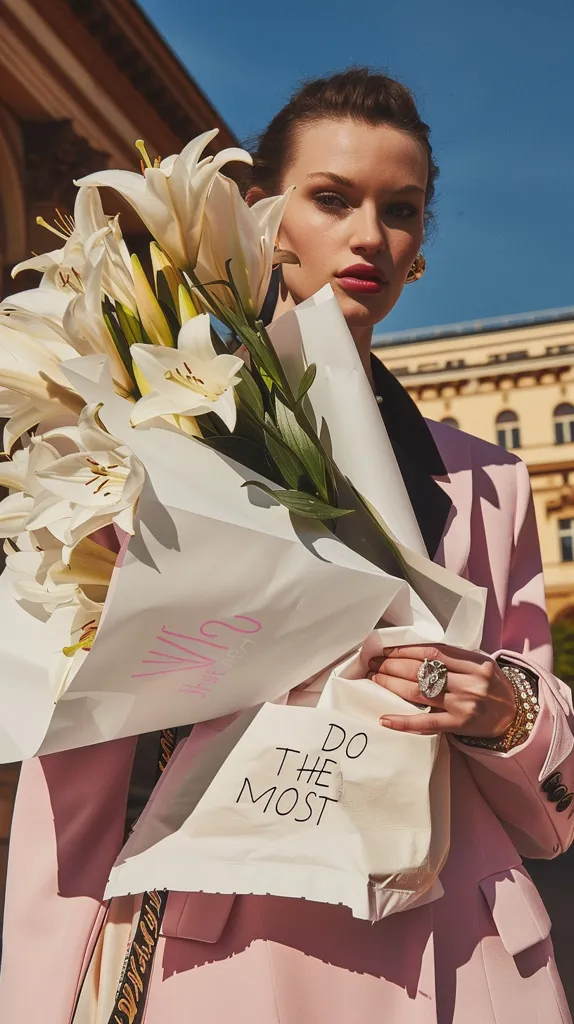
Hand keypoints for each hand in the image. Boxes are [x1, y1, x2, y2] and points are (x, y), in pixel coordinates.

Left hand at [369, 644, 515, 737]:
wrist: (515, 715)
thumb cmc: (491, 685)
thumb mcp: (480, 663)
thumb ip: (453, 656)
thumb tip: (414, 649)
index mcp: (475, 662)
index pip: (432, 652)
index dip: (405, 649)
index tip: (385, 649)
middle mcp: (470, 682)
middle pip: (422, 671)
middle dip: (392, 665)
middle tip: (373, 663)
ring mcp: (464, 705)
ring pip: (420, 692)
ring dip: (392, 685)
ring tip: (375, 679)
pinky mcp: (459, 726)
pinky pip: (426, 723)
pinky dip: (403, 721)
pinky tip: (385, 718)